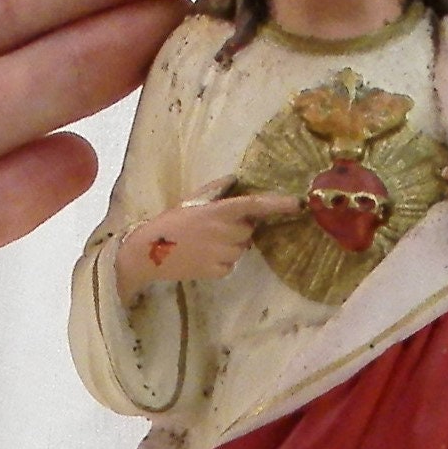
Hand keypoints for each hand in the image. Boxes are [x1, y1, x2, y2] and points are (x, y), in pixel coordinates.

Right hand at [114, 190, 301, 304]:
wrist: (148, 252)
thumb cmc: (170, 222)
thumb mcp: (192, 200)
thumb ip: (216, 189)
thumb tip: (235, 178)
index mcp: (219, 210)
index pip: (256, 205)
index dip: (279, 204)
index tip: (299, 203)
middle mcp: (225, 231)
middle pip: (249, 229)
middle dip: (239, 228)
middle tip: (214, 228)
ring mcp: (223, 253)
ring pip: (241, 248)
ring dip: (230, 245)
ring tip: (205, 242)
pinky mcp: (219, 270)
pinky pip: (231, 263)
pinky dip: (222, 260)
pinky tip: (202, 255)